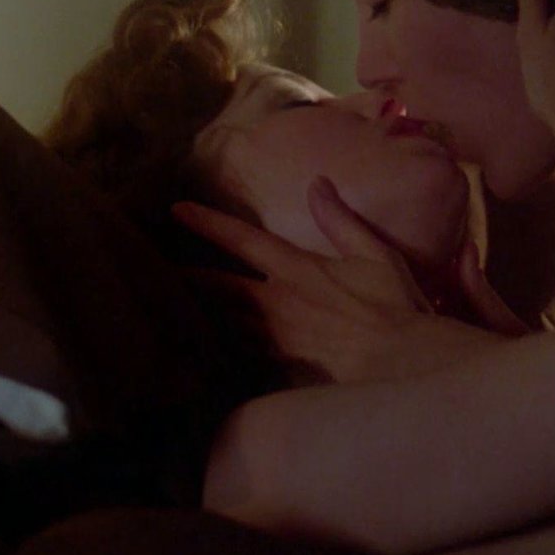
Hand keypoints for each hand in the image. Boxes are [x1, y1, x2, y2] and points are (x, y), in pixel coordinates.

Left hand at [173, 179, 509, 384]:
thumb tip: (318, 183)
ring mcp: (274, 340)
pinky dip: (217, 349)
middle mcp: (276, 303)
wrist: (404, 363)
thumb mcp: (375, 254)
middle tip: (150, 269)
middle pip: (215, 287)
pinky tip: (200, 351)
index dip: (207, 223)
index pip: (242, 240)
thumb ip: (342, 220)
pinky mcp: (279, 370)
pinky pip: (237, 357)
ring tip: (166, 308)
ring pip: (220, 324)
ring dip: (193, 313)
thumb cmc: (396, 307)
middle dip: (182, 277)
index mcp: (297, 270)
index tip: (175, 209)